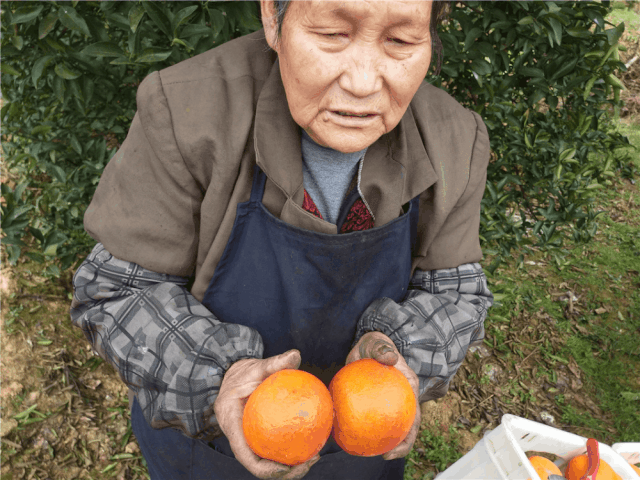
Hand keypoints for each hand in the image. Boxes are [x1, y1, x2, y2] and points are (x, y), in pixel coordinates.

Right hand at [213, 349, 320, 478]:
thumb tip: (295, 355)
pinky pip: (274, 449)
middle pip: (260, 467)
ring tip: (315, 456)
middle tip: (311, 461)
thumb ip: (275, 362)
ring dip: (291, 467)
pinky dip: (291, 450)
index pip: (246, 456)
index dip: (266, 468)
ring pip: (268, 463)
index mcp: (232, 425)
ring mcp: (248, 441)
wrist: (231, 377)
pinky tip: (312, 443)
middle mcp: (238, 439)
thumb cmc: (243, 373)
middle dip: (285, 473)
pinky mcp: (257, 438)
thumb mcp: (256, 367)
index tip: (288, 466)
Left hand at [346, 332, 420, 460]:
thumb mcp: (378, 343)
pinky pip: (370, 419)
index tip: (400, 446)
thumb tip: (390, 358)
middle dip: (401, 445)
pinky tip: (350, 436)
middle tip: (386, 456)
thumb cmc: (375, 344)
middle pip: (406, 427)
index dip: (411, 433)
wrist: (367, 346)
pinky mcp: (377, 404)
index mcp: (409, 386)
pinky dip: (363, 429)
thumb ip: (382, 348)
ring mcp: (390, 403)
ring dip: (383, 441)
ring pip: (389, 426)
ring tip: (369, 453)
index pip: (414, 414)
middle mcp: (403, 398)